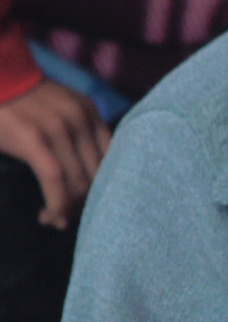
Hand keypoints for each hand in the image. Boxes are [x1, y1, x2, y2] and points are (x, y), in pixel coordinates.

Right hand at [0, 79, 110, 228]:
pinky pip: (55, 180)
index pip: (112, 160)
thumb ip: (80, 136)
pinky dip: (55, 206)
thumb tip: (90, 182)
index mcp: (89, 114)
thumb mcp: (60, 111)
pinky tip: (47, 216)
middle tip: (69, 218)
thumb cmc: (20, 103)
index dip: (105, 189)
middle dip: (85, 204)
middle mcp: (79, 119)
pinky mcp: (33, 137)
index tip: (90, 206)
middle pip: (98, 176)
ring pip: (79, 183)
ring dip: (68, 211)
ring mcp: (58, 127)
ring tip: (55, 219)